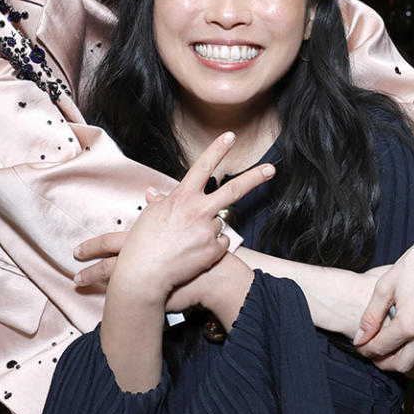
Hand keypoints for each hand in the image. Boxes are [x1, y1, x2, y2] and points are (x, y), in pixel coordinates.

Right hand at [76, 132, 273, 308]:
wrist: (143, 275)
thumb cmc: (142, 245)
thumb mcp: (150, 216)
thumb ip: (160, 203)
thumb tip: (154, 193)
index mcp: (181, 197)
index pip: (203, 166)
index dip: (217, 150)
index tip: (230, 137)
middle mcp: (198, 211)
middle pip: (233, 190)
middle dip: (254, 177)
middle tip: (270, 169)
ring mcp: (208, 231)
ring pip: (219, 222)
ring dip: (208, 228)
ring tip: (186, 241)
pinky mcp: (214, 251)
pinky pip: (222, 242)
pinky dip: (212, 246)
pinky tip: (194, 253)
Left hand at [353, 214, 413, 373]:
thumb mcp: (385, 286)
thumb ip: (371, 316)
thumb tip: (360, 337)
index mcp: (410, 324)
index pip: (381, 349)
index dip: (367, 350)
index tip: (363, 347)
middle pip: (403, 364)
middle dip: (386, 362)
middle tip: (376, 353)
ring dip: (408, 351)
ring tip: (397, 337)